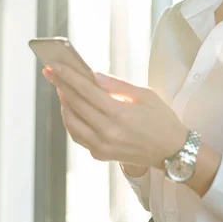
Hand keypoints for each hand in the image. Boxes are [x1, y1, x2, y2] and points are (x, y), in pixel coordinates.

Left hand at [42, 64, 188, 168]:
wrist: (172, 151)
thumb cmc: (162, 120)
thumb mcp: (146, 95)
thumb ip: (118, 85)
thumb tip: (93, 75)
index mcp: (120, 114)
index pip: (86, 91)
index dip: (68, 77)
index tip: (54, 66)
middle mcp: (108, 132)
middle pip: (76, 105)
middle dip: (61, 86)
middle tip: (50, 72)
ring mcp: (103, 147)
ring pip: (72, 123)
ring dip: (63, 104)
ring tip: (61, 89)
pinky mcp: (101, 155)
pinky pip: (78, 136)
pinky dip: (71, 121)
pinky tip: (71, 109)